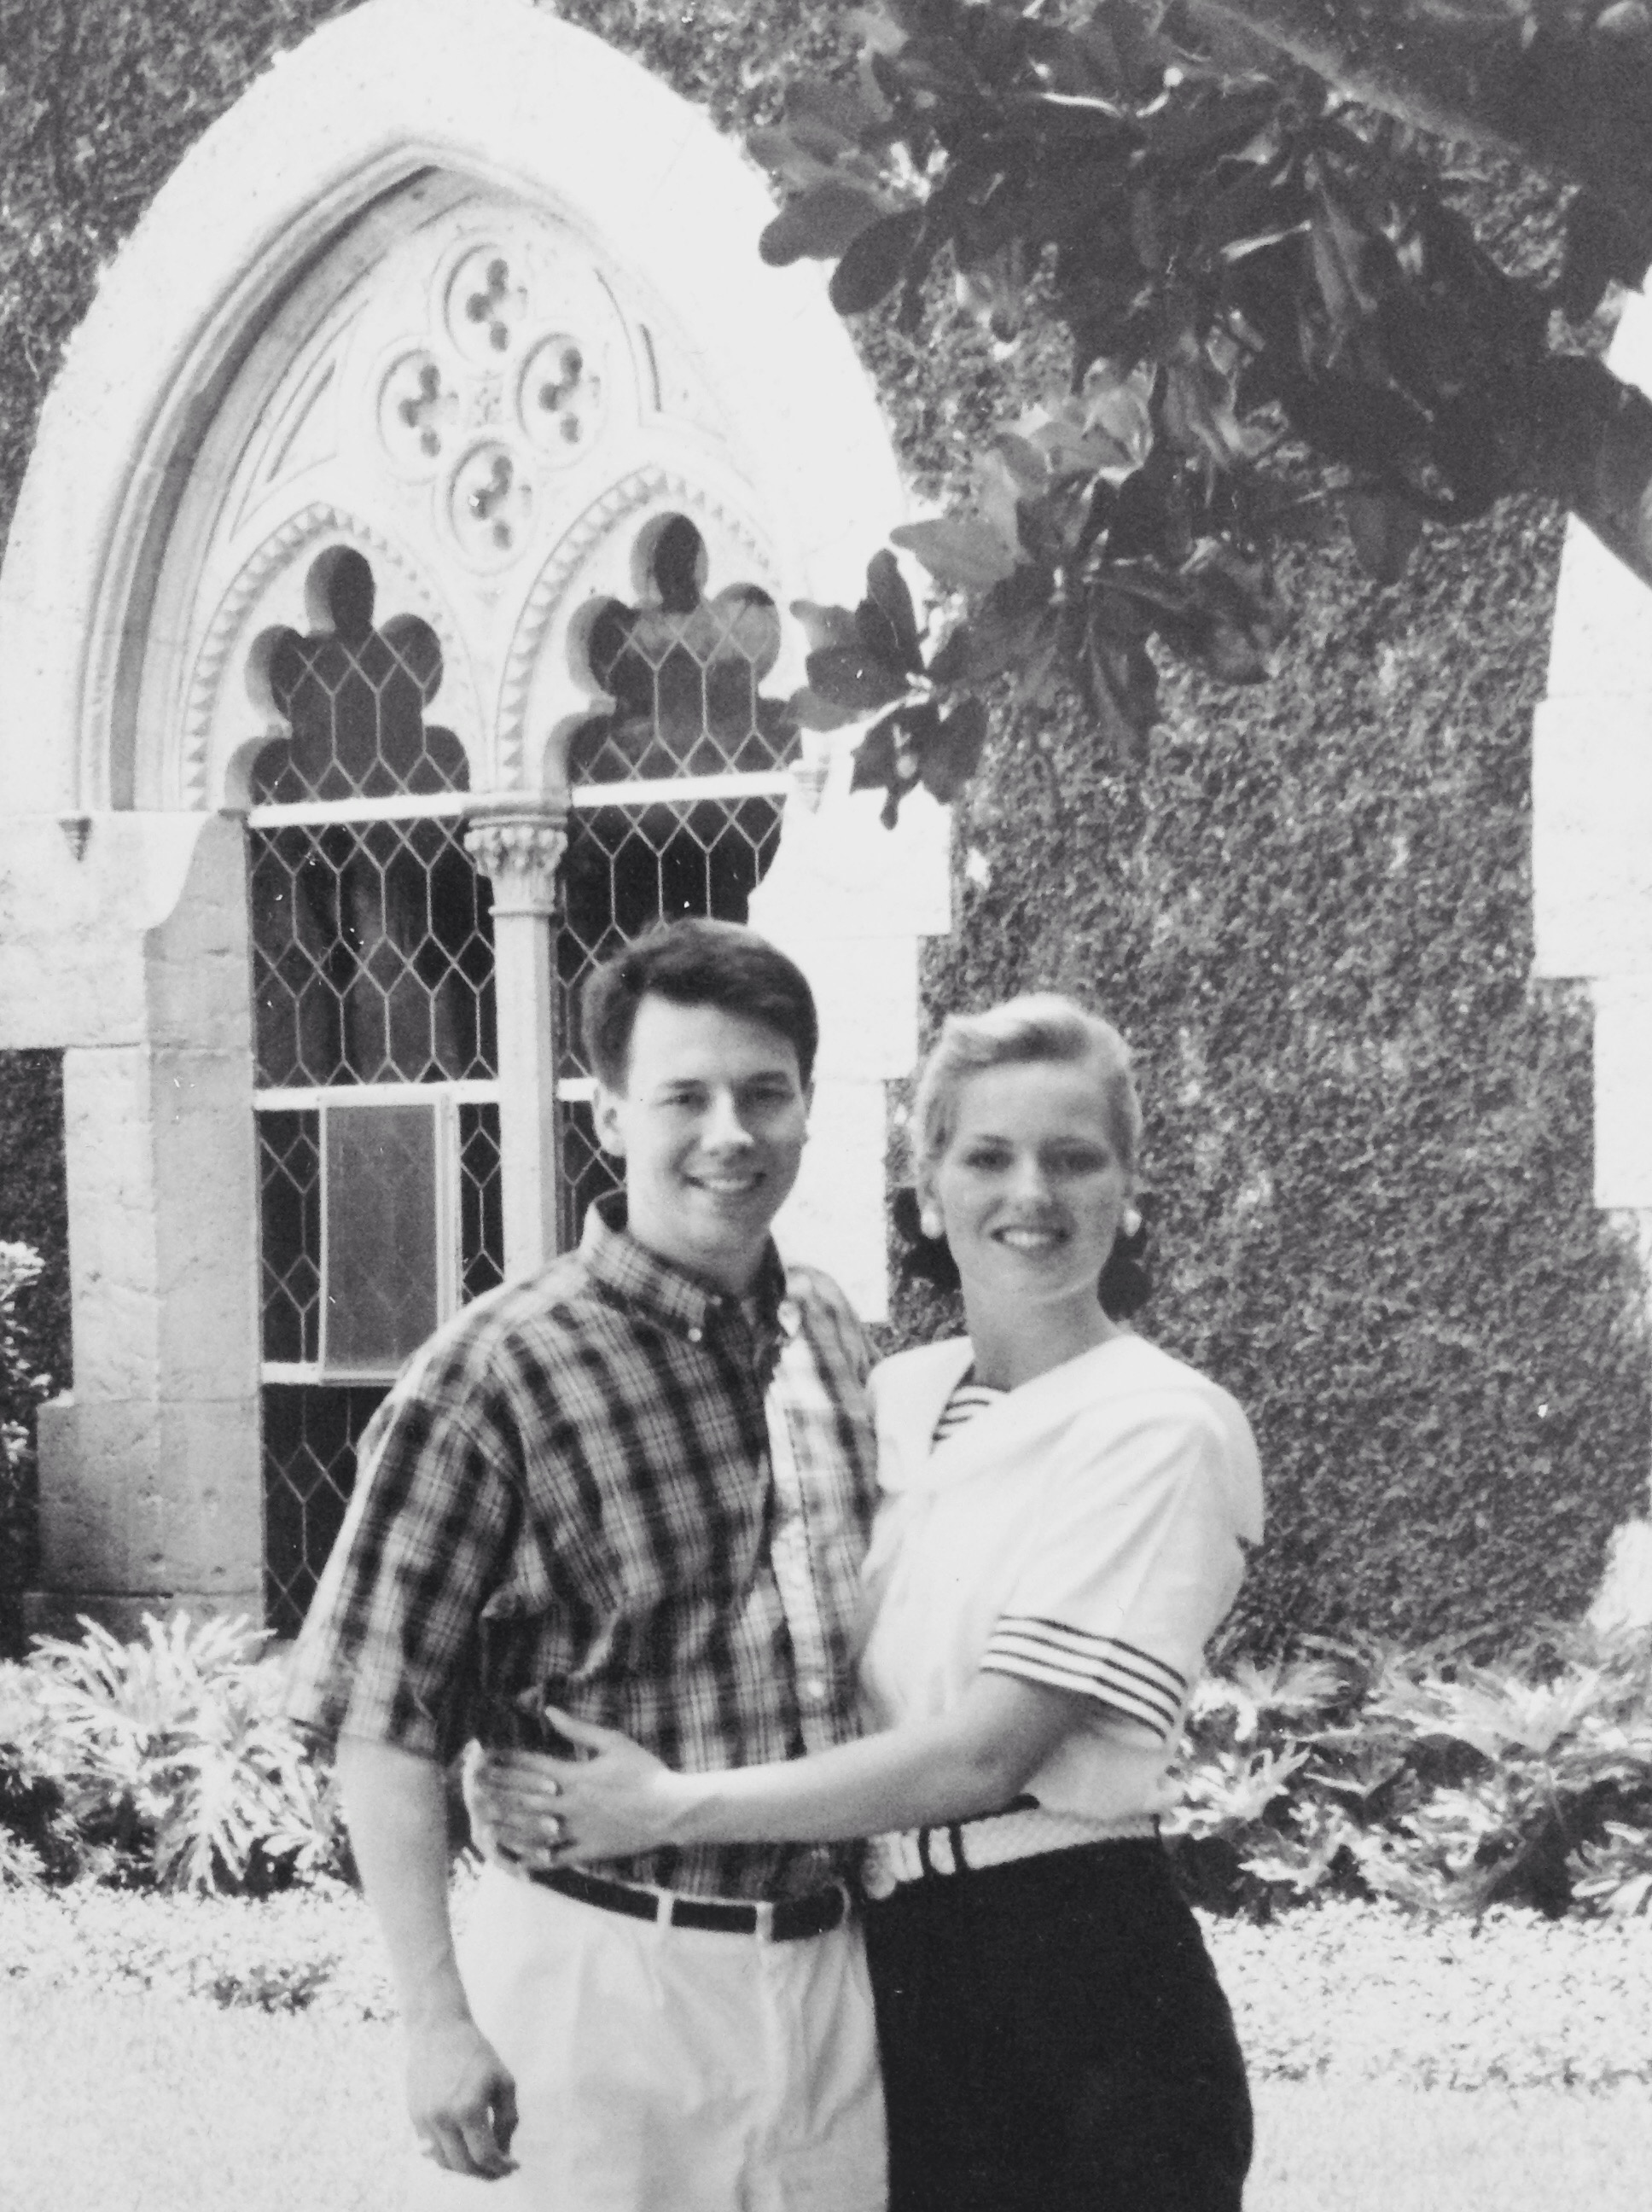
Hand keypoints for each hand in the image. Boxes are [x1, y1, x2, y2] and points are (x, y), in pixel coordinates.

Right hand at [406, 2013, 518, 2179]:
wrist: (438, 2029)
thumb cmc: (476, 2053)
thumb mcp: (503, 2081)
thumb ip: (508, 2119)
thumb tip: (505, 2151)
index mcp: (468, 2108)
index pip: (484, 2156)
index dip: (500, 2168)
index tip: (512, 2166)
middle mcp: (443, 2119)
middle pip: (463, 2166)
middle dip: (484, 2174)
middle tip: (498, 2169)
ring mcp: (425, 2120)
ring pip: (445, 2162)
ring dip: (465, 2168)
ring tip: (482, 2160)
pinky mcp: (414, 2117)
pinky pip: (431, 2149)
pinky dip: (448, 2155)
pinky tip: (463, 2146)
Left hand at [468, 1709, 693, 1866]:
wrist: (671, 1809)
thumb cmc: (645, 1771)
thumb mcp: (614, 1742)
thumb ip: (578, 1729)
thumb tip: (550, 1712)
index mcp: (576, 1775)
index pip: (532, 1766)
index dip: (506, 1760)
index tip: (485, 1755)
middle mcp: (571, 1804)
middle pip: (525, 1797)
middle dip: (497, 1792)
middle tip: (472, 1790)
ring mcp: (578, 1830)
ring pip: (533, 1830)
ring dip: (506, 1825)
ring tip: (484, 1823)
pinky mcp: (588, 1851)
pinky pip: (555, 1858)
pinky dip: (534, 1860)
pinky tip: (515, 1860)